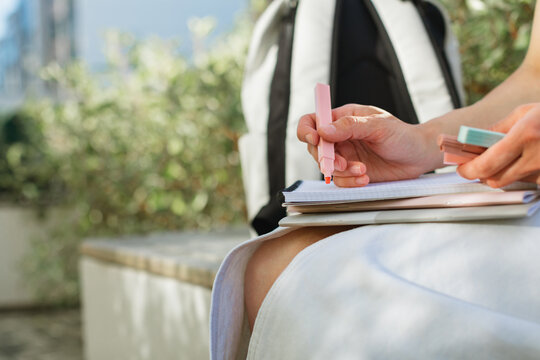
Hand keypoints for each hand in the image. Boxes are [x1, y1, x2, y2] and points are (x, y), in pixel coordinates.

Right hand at [297, 104, 439, 186]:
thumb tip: (324, 130)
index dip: (307, 130)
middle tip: (340, 163)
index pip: (313, 120)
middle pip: (315, 147)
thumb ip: (350, 126)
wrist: (418, 156)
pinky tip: (365, 177)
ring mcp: (345, 155)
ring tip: (362, 169)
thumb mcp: (378, 126)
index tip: (314, 140)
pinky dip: (350, 181)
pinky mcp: (352, 172)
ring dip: (342, 171)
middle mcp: (341, 137)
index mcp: (343, 118)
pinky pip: (340, 180)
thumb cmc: (402, 135)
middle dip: (325, 157)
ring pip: (327, 166)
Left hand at [458, 103, 539, 186]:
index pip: (487, 164)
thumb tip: (474, 141)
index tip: (460, 167)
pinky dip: (517, 174)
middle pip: (494, 179)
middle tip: (472, 165)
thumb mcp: (525, 112)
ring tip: (500, 158)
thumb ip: (498, 128)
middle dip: (479, 174)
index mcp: (525, 136)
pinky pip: (526, 181)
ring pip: (509, 182)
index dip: (468, 169)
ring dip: (498, 174)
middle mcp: (536, 156)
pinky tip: (521, 161)